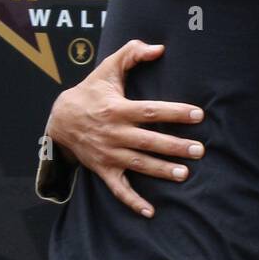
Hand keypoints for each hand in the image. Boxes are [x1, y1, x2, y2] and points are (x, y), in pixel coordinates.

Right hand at [45, 40, 205, 216]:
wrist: (59, 119)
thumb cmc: (90, 92)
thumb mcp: (107, 69)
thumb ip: (132, 54)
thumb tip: (158, 48)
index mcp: (118, 109)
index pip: (151, 111)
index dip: (175, 112)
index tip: (198, 115)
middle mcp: (114, 133)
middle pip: (149, 141)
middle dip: (175, 146)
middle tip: (199, 150)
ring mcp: (109, 154)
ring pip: (139, 165)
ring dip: (161, 171)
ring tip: (184, 174)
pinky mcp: (104, 170)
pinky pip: (118, 189)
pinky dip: (133, 202)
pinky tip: (151, 212)